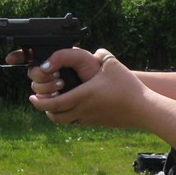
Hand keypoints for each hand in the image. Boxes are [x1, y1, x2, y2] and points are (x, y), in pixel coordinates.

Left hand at [22, 48, 148, 127]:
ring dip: (56, 114)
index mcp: (82, 96)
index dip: (39, 102)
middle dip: (44, 109)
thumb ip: (101, 55)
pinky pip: (78, 122)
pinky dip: (70, 117)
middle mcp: (83, 110)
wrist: (143, 109)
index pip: (53, 103)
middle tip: (40, 101)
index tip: (32, 97)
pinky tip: (75, 107)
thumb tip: (94, 52)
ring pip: (65, 121)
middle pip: (55, 116)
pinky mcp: (98, 123)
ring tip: (55, 104)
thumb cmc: (128, 88)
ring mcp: (90, 118)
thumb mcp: (113, 65)